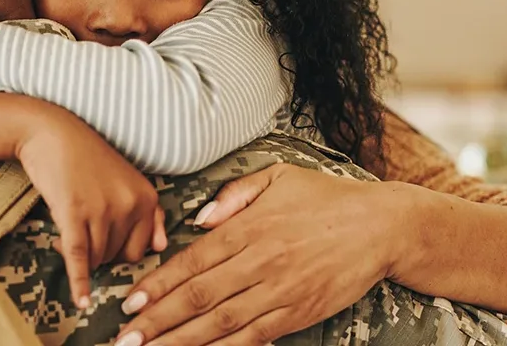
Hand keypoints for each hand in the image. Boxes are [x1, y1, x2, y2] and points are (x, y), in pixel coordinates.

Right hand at [18, 105, 168, 309]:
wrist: (52, 133)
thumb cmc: (88, 159)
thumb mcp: (127, 181)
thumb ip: (149, 213)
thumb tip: (161, 247)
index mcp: (147, 198)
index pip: (141, 250)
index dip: (120, 253)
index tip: (104, 244)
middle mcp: (130, 205)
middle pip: (118, 257)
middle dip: (101, 253)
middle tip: (82, 231)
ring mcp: (103, 210)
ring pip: (97, 258)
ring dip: (82, 254)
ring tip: (67, 228)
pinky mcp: (74, 213)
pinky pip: (79, 256)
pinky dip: (79, 281)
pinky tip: (80, 302)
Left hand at [116, 164, 415, 345]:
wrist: (383, 227)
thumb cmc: (330, 199)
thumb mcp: (281, 176)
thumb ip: (236, 194)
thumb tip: (200, 219)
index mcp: (250, 228)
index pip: (192, 261)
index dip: (157, 285)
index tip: (129, 301)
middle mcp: (260, 263)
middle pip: (198, 298)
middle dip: (156, 322)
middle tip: (124, 339)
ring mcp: (280, 292)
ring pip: (220, 324)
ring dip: (180, 342)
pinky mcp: (298, 314)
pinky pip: (253, 338)